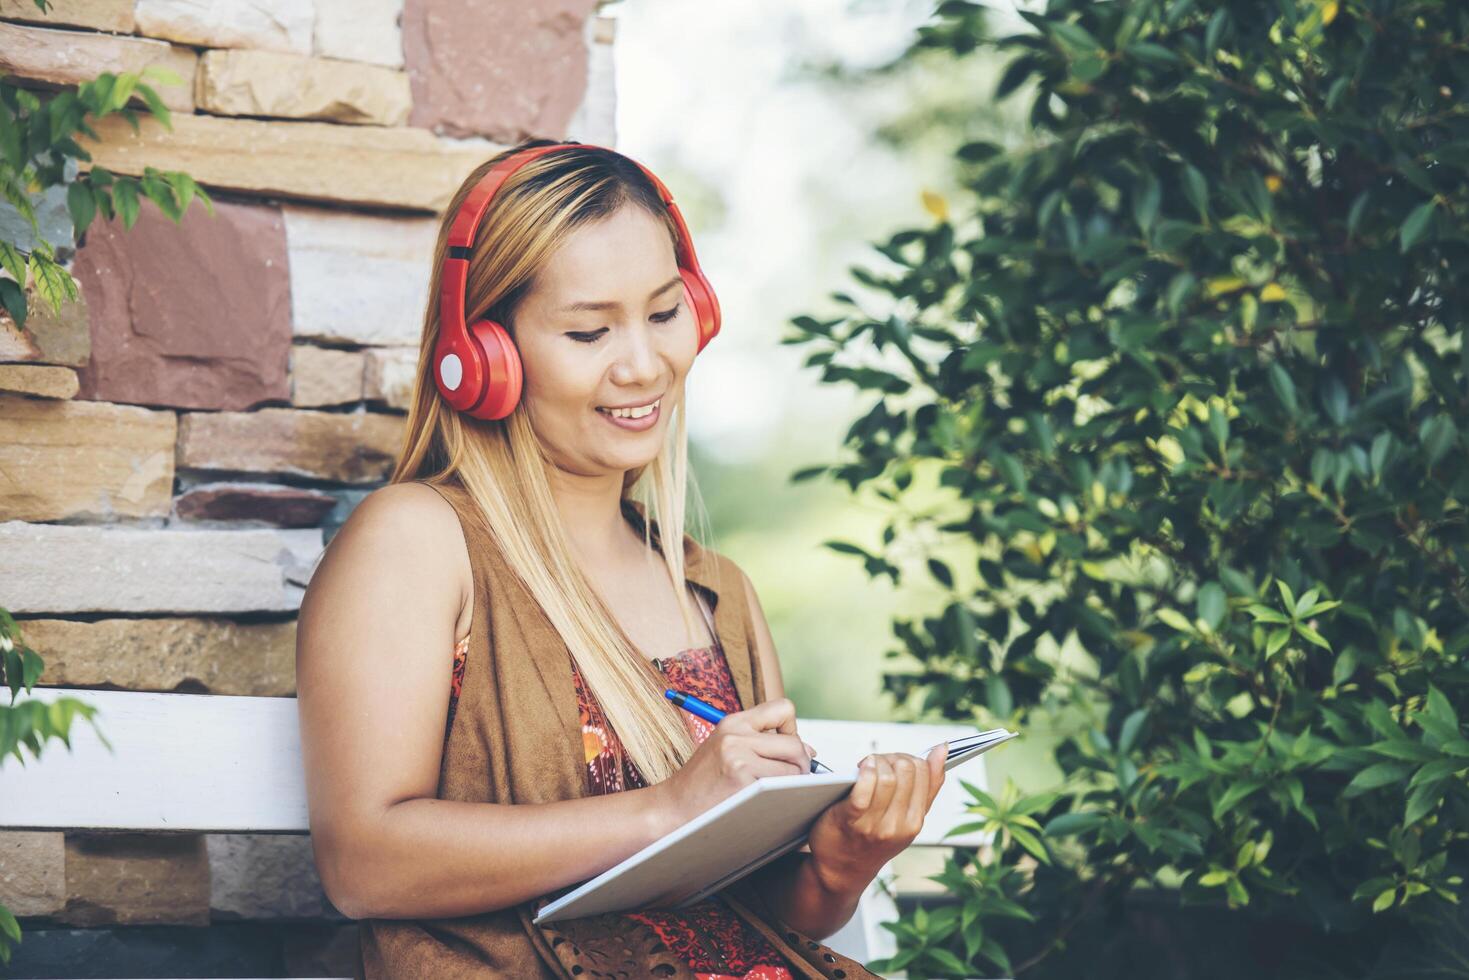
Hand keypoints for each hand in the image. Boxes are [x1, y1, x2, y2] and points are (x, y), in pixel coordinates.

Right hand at [651, 697, 817, 829]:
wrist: (672, 808)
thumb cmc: (703, 783)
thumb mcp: (726, 749)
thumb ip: (762, 743)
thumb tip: (810, 750)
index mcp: (733, 722)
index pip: (784, 708)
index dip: (792, 729)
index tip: (784, 747)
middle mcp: (736, 734)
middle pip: (795, 743)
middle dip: (800, 763)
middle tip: (789, 779)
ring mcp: (739, 757)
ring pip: (794, 767)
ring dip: (793, 783)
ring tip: (775, 793)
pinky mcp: (743, 781)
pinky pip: (784, 786)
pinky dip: (784, 797)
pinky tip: (767, 803)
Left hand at [805, 743, 947, 892]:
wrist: (841, 869)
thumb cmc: (873, 839)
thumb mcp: (906, 817)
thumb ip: (926, 786)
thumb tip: (942, 749)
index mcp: (915, 821)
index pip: (924, 773)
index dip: (911, 758)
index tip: (897, 761)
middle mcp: (899, 824)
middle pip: (906, 770)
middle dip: (892, 757)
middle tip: (880, 762)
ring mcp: (875, 824)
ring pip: (887, 776)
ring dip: (876, 761)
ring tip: (868, 764)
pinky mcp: (851, 818)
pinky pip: (864, 787)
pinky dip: (864, 770)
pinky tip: (861, 767)